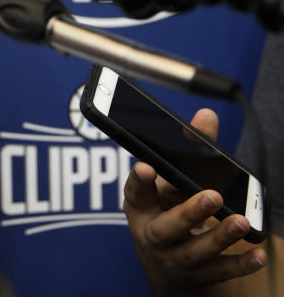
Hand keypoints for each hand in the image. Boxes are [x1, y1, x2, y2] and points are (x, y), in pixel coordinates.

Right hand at [123, 108, 267, 293]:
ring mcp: (175, 259)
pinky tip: (257, 253)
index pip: (135, 192)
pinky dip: (240, 264)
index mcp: (140, 208)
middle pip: (166, 228)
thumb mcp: (169, 184)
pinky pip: (221, 272)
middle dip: (188, 212)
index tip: (147, 168)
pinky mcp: (200, 275)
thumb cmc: (167, 212)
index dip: (139, 181)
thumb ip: (189, 150)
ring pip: (195, 252)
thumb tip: (206, 117)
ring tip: (241, 221)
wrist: (167, 265)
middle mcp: (153, 235)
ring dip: (218, 237)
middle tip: (213, 195)